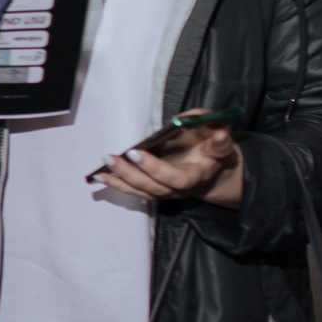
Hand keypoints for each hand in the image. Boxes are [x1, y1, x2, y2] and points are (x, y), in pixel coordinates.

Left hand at [95, 129, 244, 207]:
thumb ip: (216, 136)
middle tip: (119, 155)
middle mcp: (183, 187)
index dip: (157, 167)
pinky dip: (118, 185)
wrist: (213, 169)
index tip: (138, 151)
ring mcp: (168, 192)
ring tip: (105, 164)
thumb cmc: (212, 146)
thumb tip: (209, 130)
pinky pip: (136, 191)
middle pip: (158, 185)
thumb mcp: (220, 135)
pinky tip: (101, 176)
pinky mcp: (156, 191)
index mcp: (199, 173)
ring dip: (123, 179)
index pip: (178, 177)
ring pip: (145, 190)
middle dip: (137, 171)